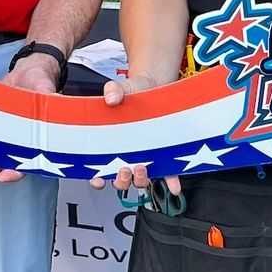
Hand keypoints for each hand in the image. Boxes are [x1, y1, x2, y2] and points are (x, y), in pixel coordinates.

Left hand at [0, 54, 61, 182]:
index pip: (26, 164)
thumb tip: (57, 100)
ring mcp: (3, 137)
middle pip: (5, 165)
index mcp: (35, 140)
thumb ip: (51, 98)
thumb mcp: (46, 89)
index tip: (6, 175)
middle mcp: (19, 143)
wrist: (27, 71)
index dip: (16, 173)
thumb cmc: (41, 83)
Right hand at [88, 77, 182, 194]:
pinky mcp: (162, 154)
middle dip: (121, 180)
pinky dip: (170, 181)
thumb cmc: (133, 91)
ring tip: (142, 167)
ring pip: (141, 180)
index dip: (97, 178)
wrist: (156, 85)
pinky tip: (174, 186)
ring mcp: (145, 156)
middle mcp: (127, 154)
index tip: (98, 179)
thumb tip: (111, 97)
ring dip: (140, 180)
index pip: (99, 168)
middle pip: (121, 180)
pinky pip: (166, 173)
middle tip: (123, 169)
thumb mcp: (121, 89)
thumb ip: (113, 91)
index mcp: (111, 143)